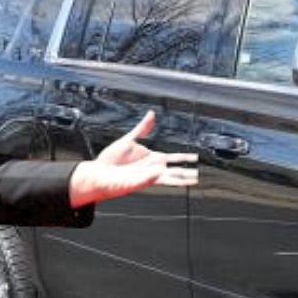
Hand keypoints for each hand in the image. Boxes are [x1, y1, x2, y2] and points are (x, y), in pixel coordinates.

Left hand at [69, 110, 198, 207]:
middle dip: (186, 173)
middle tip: (198, 175)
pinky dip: (153, 176)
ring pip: (167, 179)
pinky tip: (160, 173)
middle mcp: (152, 169)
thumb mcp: (128, 140)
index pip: (174, 158)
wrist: (98, 173)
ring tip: (191, 180)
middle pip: (174, 171)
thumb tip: (151, 114)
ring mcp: (146, 177)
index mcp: (153, 158)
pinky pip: (148, 180)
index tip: (196, 158)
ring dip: (178, 179)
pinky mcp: (136, 183)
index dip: (185, 158)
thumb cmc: (111, 159)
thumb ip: (142, 128)